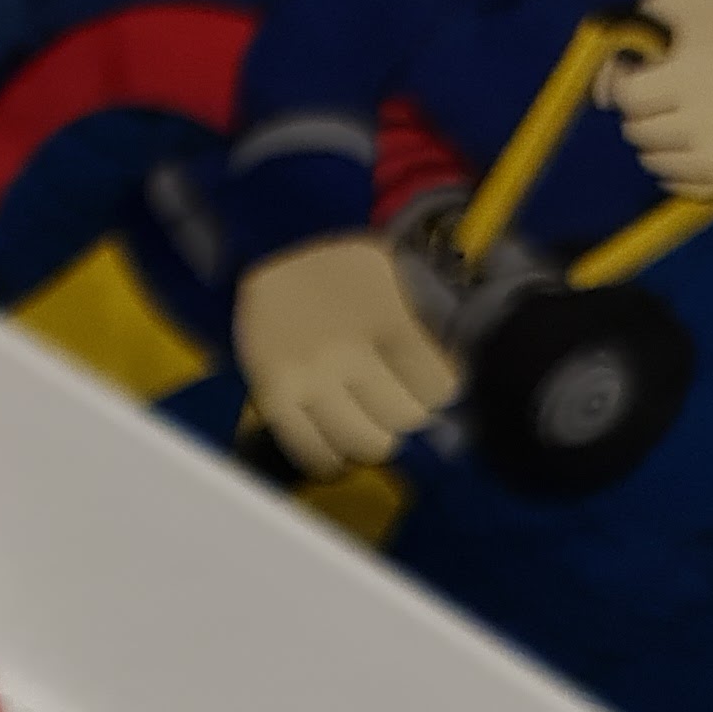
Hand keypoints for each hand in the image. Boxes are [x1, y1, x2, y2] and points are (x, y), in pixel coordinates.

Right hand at [229, 235, 460, 479]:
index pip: (438, 384)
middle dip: (408, 414)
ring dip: (374, 439)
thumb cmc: (336, 268)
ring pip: (362, 442)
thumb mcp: (390, 272)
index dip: (441, 388)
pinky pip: (312, 452)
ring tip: (369, 426)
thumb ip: (417, 319)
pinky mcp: (275, 400)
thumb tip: (448, 374)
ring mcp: (310, 380)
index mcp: (385, 317)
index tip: (432, 383)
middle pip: (403, 417)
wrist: (265, 252)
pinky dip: (332, 459)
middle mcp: (349, 352)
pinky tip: (338, 448)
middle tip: (399, 404)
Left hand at [604, 0, 712, 196]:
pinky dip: (671, 165)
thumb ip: (623, 43)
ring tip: (682, 105)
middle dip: (641, 108)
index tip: (644, 63)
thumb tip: (600, 99)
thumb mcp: (669, 1)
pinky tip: (688, 135)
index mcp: (697, 75)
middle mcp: (712, 118)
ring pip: (651, 160)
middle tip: (669, 83)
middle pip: (637, 131)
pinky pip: (677, 184)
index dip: (626, 77)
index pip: (630, 98)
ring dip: (653, 136)